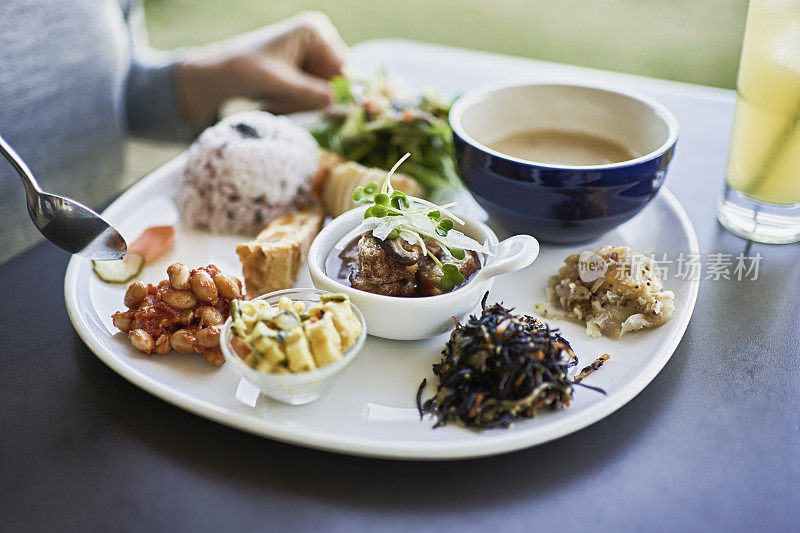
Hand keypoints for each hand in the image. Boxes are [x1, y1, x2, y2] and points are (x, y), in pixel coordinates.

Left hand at [176, 12, 347, 120]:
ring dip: (308, 102)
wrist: (221, 75)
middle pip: (338, 80)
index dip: (336, 94)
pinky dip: (303, 102)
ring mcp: (316, 52)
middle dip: (316, 98)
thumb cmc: (244, 72)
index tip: (320, 110)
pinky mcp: (310, 67)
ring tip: (280, 101)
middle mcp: (321, 37)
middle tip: (287, 104)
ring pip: (329, 90)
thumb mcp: (277, 83)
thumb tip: (336, 101)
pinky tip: (282, 100)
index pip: (343, 69)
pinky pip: (319, 93)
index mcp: (315, 31)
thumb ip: (308, 92)